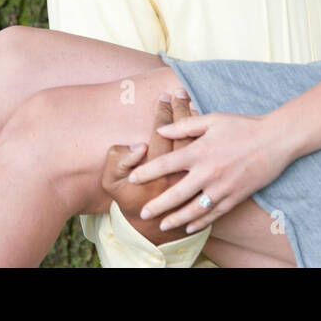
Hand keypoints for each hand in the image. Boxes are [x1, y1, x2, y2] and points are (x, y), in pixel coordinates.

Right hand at [100, 92, 198, 244]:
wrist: (150, 227)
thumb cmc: (129, 198)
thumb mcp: (112, 181)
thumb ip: (118, 160)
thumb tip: (138, 146)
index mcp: (157, 173)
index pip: (162, 134)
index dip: (162, 114)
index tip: (162, 97)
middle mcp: (179, 176)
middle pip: (183, 134)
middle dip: (180, 109)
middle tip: (178, 92)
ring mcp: (194, 182)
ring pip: (198, 143)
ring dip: (194, 119)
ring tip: (190, 100)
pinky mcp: (202, 184)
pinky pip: (207, 155)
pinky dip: (204, 136)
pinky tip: (201, 120)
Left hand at [129, 109, 293, 233]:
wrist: (275, 140)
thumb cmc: (242, 126)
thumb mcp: (213, 119)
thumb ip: (185, 125)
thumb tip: (161, 130)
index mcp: (200, 151)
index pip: (166, 164)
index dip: (146, 172)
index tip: (132, 179)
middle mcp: (208, 172)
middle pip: (176, 193)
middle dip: (157, 205)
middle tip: (142, 213)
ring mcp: (222, 187)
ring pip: (194, 209)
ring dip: (176, 219)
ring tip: (163, 226)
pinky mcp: (235, 197)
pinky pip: (214, 214)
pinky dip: (201, 222)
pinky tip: (190, 227)